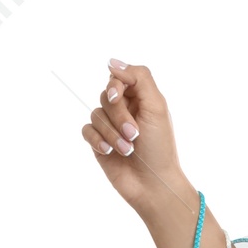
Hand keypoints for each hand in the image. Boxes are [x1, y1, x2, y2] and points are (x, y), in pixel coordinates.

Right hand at [81, 59, 190, 220]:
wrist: (153, 185)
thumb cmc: (160, 148)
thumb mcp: (156, 107)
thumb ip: (138, 78)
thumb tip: (111, 62)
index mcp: (141, 99)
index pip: (119, 77)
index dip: (116, 86)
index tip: (118, 98)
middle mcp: (125, 110)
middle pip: (106, 95)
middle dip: (118, 115)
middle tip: (135, 134)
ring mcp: (110, 126)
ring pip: (96, 114)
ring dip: (112, 133)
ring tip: (128, 149)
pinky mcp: (99, 142)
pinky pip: (87, 130)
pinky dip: (98, 140)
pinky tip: (111, 152)